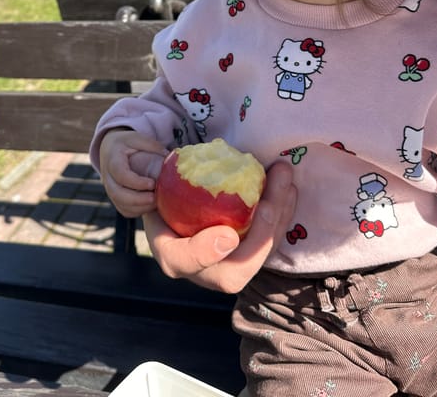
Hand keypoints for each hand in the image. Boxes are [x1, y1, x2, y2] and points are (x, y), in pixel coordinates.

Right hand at [99, 128, 166, 216]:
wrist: (109, 149)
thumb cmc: (125, 144)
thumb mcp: (136, 138)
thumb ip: (151, 145)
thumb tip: (169, 156)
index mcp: (113, 160)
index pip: (120, 174)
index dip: (136, 182)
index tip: (152, 183)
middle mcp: (108, 177)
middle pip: (117, 194)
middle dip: (137, 199)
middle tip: (155, 198)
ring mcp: (110, 189)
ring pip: (121, 204)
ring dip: (139, 207)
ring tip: (156, 202)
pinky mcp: (116, 199)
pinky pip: (124, 210)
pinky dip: (137, 211)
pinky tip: (151, 205)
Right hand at [143, 161, 295, 292]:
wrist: (177, 205)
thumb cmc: (162, 193)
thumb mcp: (148, 186)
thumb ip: (150, 177)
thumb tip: (157, 166)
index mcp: (173, 256)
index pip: (185, 262)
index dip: (206, 253)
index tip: (227, 235)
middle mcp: (204, 270)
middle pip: (237, 269)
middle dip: (260, 237)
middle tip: (268, 204)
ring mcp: (230, 265)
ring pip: (261, 253)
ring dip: (278, 217)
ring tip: (284, 180)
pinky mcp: (251, 253)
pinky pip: (271, 240)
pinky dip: (282, 213)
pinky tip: (288, 187)